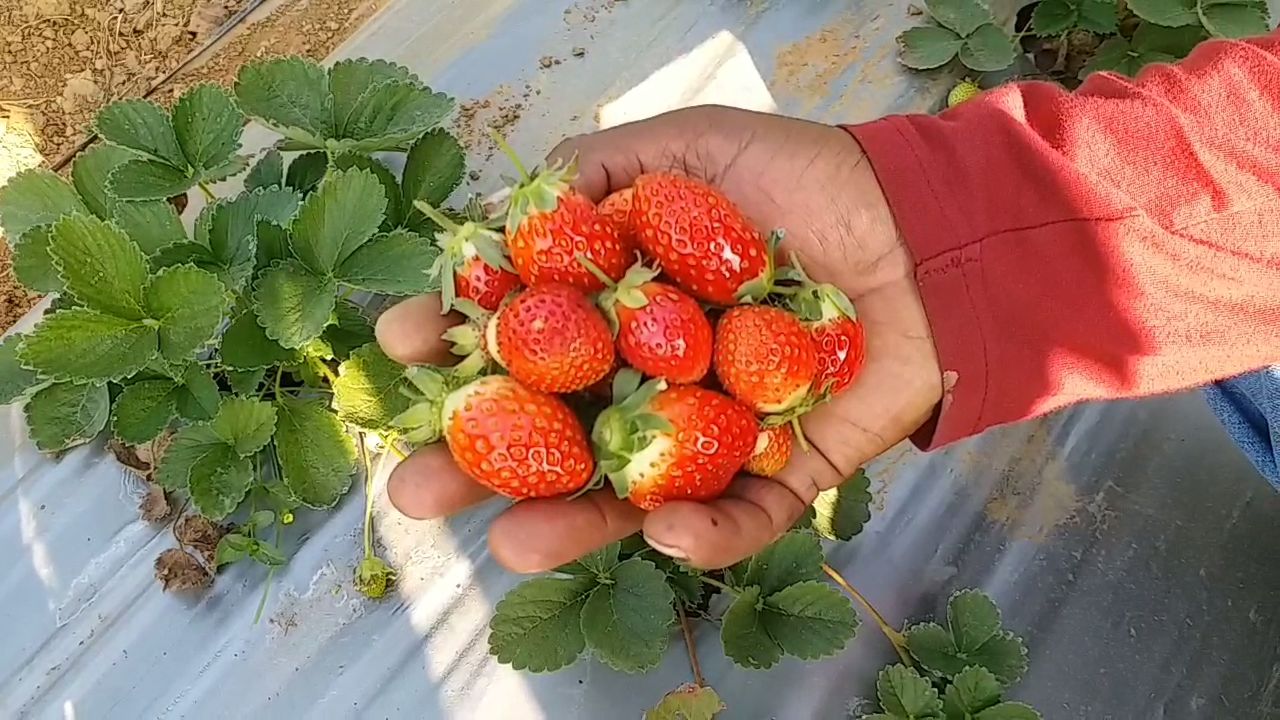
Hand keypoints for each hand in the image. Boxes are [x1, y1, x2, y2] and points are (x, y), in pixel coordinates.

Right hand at [376, 105, 941, 571]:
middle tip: (415, 489)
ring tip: (510, 548)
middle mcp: (661, 375)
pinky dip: (708, 531)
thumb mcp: (696, 149)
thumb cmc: (811, 180)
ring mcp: (720, 429)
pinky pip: (745, 514)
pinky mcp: (790, 468)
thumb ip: (603, 172)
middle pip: (561, 431)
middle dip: (485, 464)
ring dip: (571, 525)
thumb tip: (511, 214)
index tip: (398, 348)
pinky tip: (665, 530)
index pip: (529, 336)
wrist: (933, 228)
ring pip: (634, 491)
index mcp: (629, 308)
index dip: (461, 344)